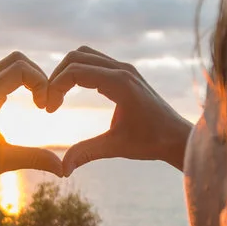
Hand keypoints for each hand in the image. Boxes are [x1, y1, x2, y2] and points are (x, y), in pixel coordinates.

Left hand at [0, 51, 65, 191]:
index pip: (19, 69)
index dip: (40, 82)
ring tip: (40, 103)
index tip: (46, 108)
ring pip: (10, 64)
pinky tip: (30, 102)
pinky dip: (22, 81)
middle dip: (38, 76)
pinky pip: (4, 75)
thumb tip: (63, 170)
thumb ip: (34, 159)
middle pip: (16, 59)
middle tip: (46, 102)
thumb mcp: (4, 162)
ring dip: (31, 78)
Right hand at [46, 46, 192, 173]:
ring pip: (85, 55)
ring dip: (67, 72)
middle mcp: (122, 70)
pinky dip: (79, 72)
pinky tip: (73, 94)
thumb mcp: (116, 147)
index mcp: (120, 83)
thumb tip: (61, 170)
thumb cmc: (151, 142)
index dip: (55, 86)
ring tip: (58, 98)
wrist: (178, 137)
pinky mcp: (126, 73)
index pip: (76, 71)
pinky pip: (95, 62)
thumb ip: (86, 153)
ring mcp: (125, 69)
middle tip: (49, 104)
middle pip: (77, 57)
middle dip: (57, 77)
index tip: (48, 109)